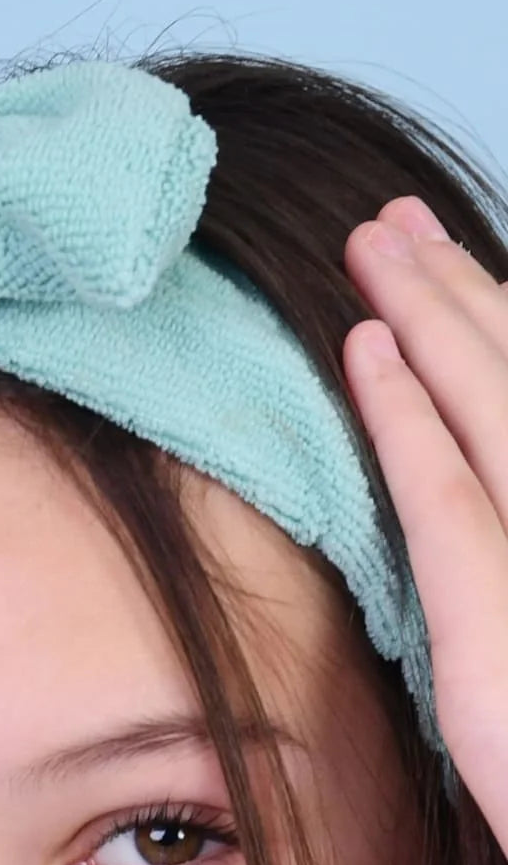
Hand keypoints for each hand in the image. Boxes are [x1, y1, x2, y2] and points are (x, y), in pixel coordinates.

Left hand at [342, 195, 507, 851]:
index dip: (495, 328)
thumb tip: (473, 521)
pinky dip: (407, 415)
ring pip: (492, 410)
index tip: (442, 274)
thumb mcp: (505, 642)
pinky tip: (369, 347)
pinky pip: (449, 497)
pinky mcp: (505, 624)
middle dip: (461, 289)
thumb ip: (490, 563)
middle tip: (394, 223)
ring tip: (372, 244)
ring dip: (433, 313)